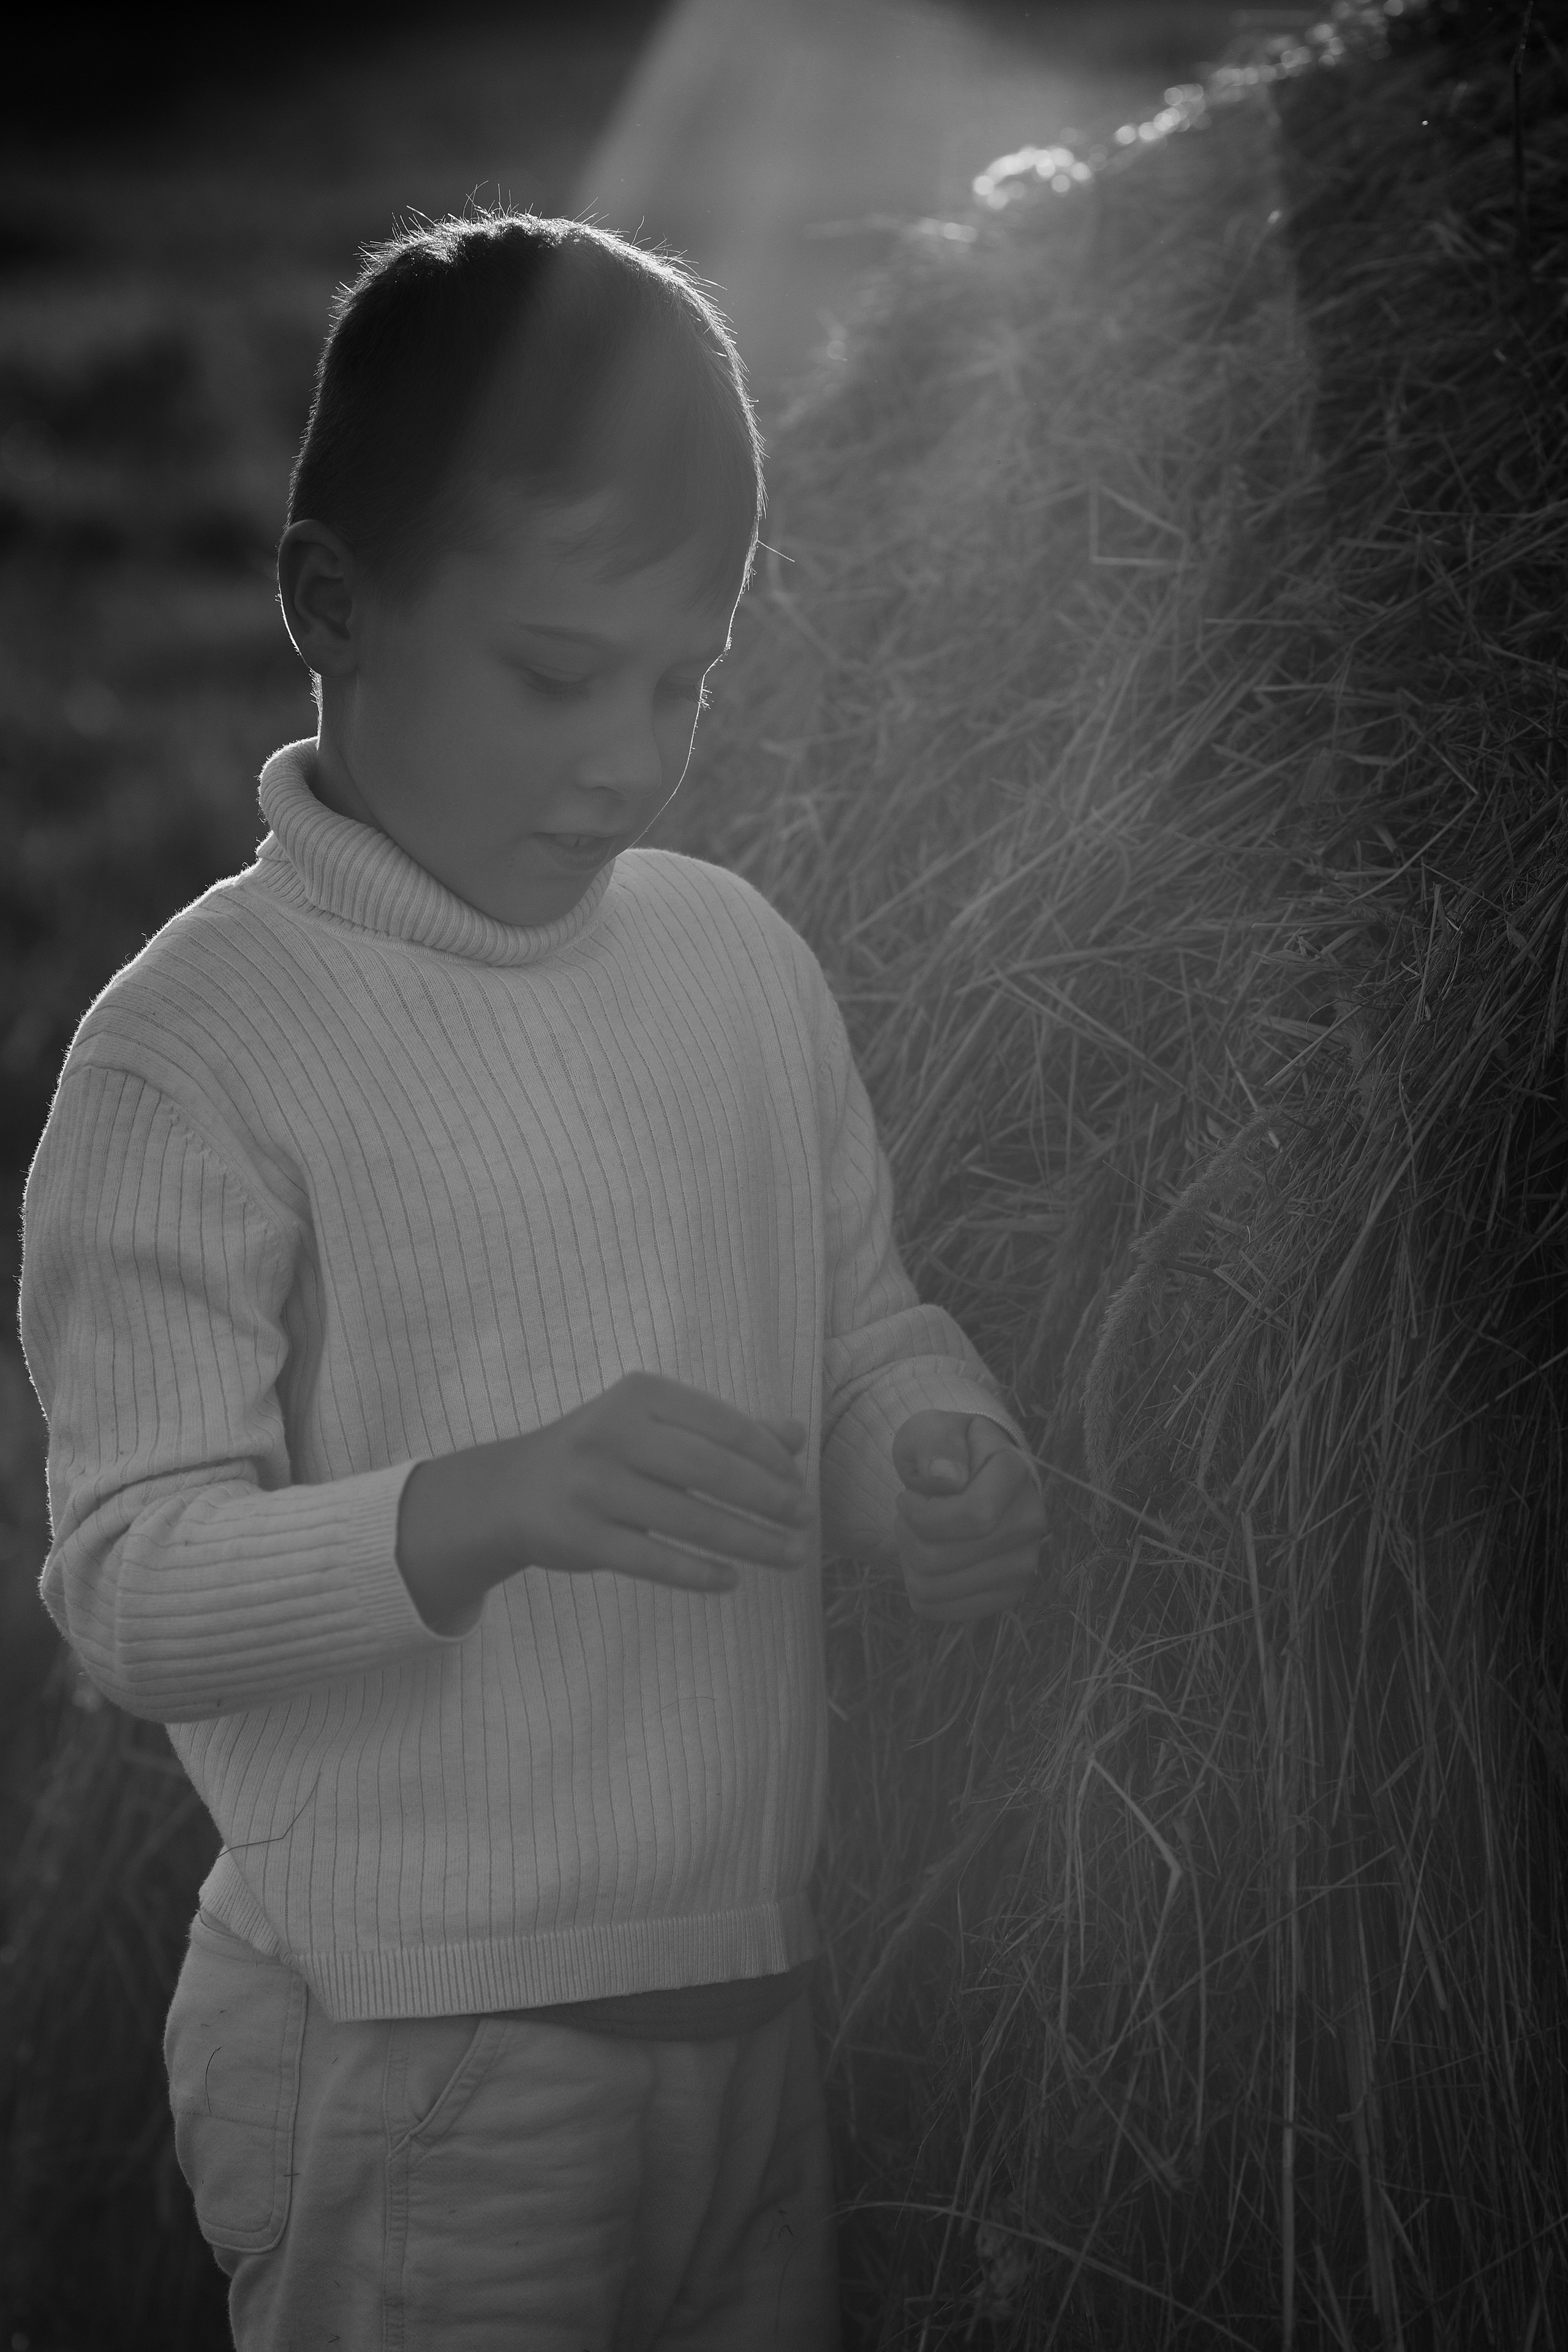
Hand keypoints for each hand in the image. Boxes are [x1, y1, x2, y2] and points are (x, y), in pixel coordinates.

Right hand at [398, 1372, 811, 1630]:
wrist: (512, 1491)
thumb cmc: (603, 1453)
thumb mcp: (656, 1426)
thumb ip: (724, 1430)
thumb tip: (797, 1436)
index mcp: (639, 1395)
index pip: (722, 1424)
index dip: (770, 1457)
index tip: (799, 1483)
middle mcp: (612, 1434)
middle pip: (711, 1470)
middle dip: (768, 1499)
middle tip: (805, 1521)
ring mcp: (593, 1487)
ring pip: (689, 1520)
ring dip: (749, 1541)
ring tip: (790, 1556)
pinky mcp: (580, 1536)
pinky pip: (653, 1560)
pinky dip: (698, 1572)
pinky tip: (731, 1579)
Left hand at [890, 1411, 1042, 1622]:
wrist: (961, 1481)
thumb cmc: (941, 1452)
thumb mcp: (930, 1430)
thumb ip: (935, 1443)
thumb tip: (947, 1479)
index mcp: (1015, 1472)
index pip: (973, 1516)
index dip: (922, 1513)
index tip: (908, 1495)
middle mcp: (1030, 1521)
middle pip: (941, 1557)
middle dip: (906, 1534)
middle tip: (910, 1514)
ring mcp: (1023, 1564)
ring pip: (933, 1586)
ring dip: (908, 1560)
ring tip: (918, 1534)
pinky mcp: (1007, 1596)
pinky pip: (938, 1609)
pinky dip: (917, 1587)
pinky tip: (928, 1561)